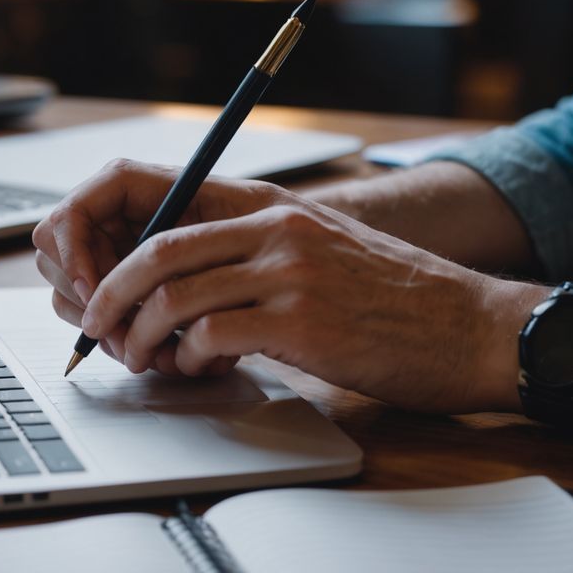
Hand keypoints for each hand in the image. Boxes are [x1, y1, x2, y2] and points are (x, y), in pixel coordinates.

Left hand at [34, 159, 528, 412]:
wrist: (473, 326)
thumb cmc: (394, 297)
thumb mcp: (321, 250)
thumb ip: (255, 253)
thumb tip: (183, 287)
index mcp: (273, 208)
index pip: (170, 204)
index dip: (121, 244)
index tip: (102, 282)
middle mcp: (276, 229)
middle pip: (158, 251)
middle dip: (111, 295)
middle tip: (99, 331)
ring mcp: (290, 272)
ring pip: (176, 295)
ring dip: (146, 335)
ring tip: (148, 358)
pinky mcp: (303, 322)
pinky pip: (212, 335)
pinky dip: (190, 358)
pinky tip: (203, 368)